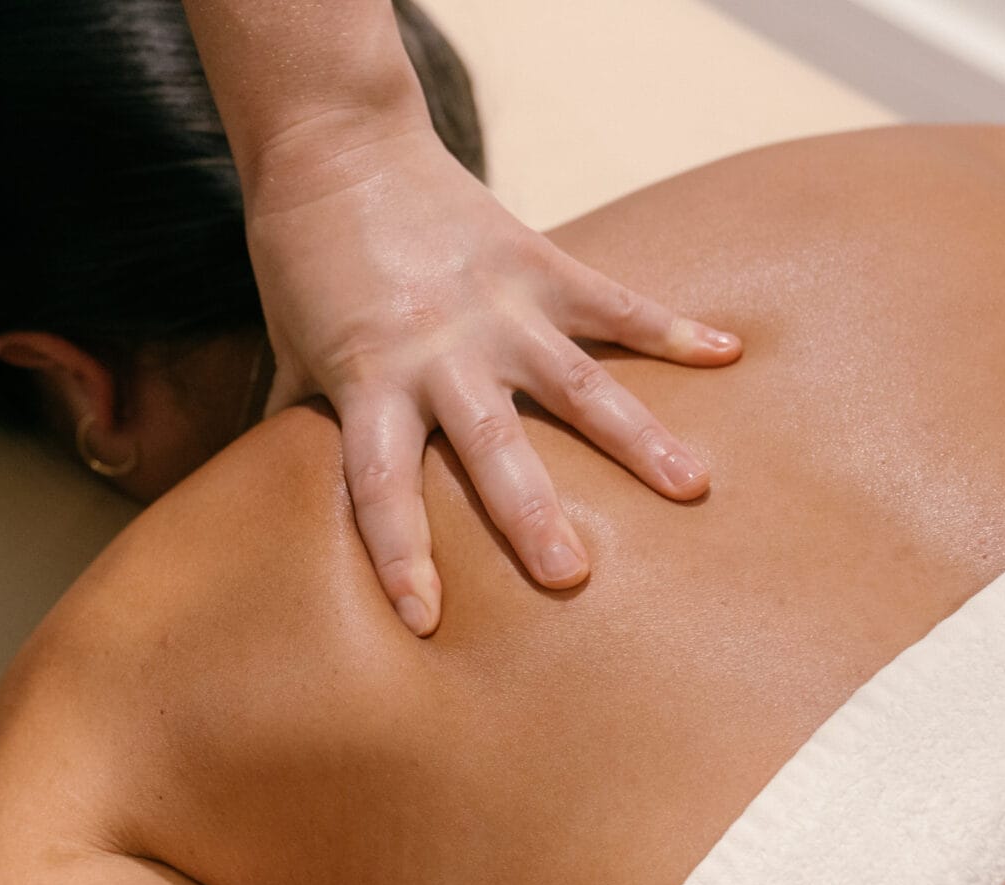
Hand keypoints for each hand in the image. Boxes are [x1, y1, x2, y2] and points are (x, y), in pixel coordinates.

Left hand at [243, 118, 739, 634]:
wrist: (334, 144)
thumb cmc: (303, 262)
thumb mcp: (293, 351)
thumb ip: (302, 424)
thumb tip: (274, 500)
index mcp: (369, 382)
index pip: (380, 488)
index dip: (399, 555)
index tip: (423, 620)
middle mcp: (437, 353)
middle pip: (490, 449)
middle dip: (531, 515)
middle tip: (573, 576)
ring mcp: (494, 308)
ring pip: (574, 384)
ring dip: (635, 438)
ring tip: (693, 487)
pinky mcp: (535, 260)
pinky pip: (611, 301)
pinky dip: (671, 324)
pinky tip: (729, 352)